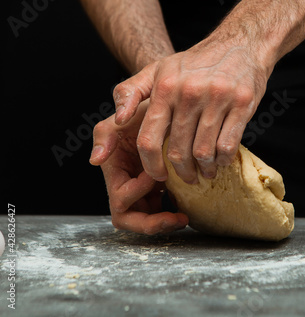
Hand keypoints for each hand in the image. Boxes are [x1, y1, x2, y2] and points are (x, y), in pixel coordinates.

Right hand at [90, 100, 188, 234]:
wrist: (168, 103)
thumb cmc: (144, 106)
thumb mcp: (122, 115)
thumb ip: (105, 133)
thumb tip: (94, 160)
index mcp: (114, 169)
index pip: (120, 199)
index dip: (137, 192)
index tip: (157, 175)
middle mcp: (126, 181)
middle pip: (130, 218)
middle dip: (151, 223)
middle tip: (178, 218)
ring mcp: (142, 186)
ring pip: (146, 217)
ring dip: (163, 221)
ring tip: (184, 217)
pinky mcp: (158, 186)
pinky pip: (161, 208)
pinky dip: (172, 211)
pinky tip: (189, 206)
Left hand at [112, 39, 271, 183]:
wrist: (239, 45)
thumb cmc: (194, 63)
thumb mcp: (157, 69)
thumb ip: (129, 92)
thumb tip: (118, 120)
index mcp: (165, 88)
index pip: (148, 139)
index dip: (151, 165)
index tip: (158, 176)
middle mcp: (189, 93)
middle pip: (177, 151)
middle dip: (181, 172)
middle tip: (187, 177)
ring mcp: (217, 98)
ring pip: (203, 152)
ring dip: (204, 169)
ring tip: (205, 171)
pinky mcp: (242, 104)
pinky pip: (228, 146)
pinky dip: (223, 160)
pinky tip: (221, 159)